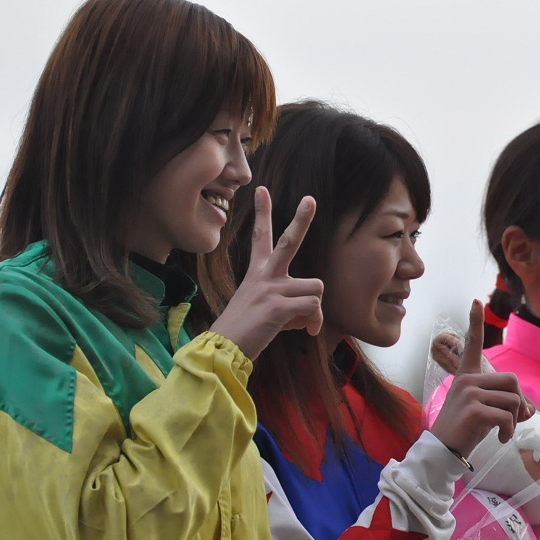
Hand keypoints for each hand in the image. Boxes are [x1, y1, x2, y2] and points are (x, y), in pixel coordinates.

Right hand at [210, 187, 324, 359]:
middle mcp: (264, 276)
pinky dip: (313, 323)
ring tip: (298, 323)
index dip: (263, 213)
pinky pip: (313, 307)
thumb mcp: (263, 308)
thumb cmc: (245, 331)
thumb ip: (286, 301)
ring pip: (315, 287)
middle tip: (310, 199)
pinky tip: (300, 331)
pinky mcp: (278, 306)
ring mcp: (271, 289)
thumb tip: (308, 313)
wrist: (224, 349)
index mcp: (257, 273)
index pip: (261, 237)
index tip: (262, 189)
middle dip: (302, 219)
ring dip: (314, 310)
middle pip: (289, 241)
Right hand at [429, 300, 534, 458]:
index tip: (476, 301)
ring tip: (503, 432)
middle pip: (512, 380)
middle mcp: (467, 380)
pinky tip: (500, 439)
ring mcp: (469, 392)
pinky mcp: (474, 408)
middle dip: (520, 403)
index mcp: (467, 376)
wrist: (443, 451)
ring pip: (513, 400)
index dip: (475, 322)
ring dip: (515, 420)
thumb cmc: (464, 430)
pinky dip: (509, 430)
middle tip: (514, 420)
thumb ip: (506, 405)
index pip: (472, 344)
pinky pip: (507, 416)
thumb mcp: (487, 413)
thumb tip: (529, 410)